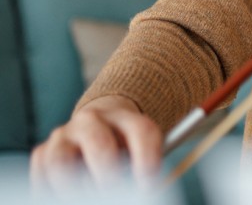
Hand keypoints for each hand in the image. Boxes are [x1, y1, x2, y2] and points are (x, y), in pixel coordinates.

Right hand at [30, 95, 161, 189]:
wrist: (98, 126)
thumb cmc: (123, 146)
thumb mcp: (137, 151)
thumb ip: (138, 171)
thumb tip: (135, 193)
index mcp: (126, 117)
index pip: (141, 132)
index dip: (147, 161)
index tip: (148, 187)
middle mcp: (93, 120)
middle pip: (99, 142)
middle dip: (107, 175)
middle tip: (114, 195)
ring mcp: (64, 134)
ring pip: (60, 161)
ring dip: (71, 188)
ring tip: (86, 199)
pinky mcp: (43, 151)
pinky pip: (40, 174)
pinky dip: (50, 193)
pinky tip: (66, 197)